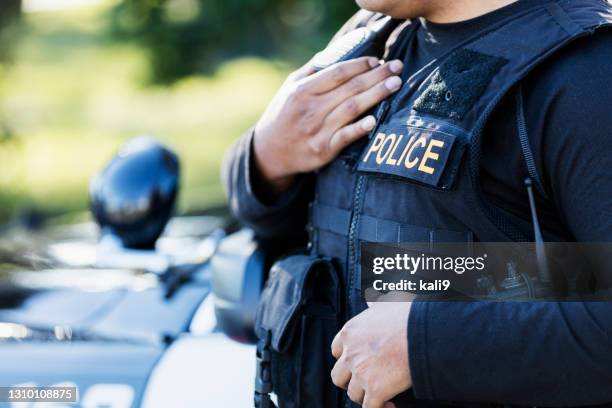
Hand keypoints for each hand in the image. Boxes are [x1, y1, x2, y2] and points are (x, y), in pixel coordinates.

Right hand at [253, 57, 402, 192]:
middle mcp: (310, 109)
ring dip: (376, 95)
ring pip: (352, 109)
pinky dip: (360, 129)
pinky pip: (345, 138)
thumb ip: (310, 71)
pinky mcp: (323, 150)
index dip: (360, 65)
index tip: (377, 60)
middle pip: (350, 88)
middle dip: (377, 76)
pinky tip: (375, 120)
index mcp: (303, 90)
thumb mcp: (289, 89)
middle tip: (398, 67)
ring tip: (395, 85)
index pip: (338, 73)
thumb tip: (335, 53)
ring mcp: (317, 130)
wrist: (269, 152)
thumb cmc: (283, 116)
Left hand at [331, 302, 412, 407]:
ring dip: (366, 396)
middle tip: (366, 381)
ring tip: (381, 394)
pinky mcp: (375, 389)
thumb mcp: (385, 304)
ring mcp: (361, 372)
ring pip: (353, 394)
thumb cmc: (408, 315)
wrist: (423, 331)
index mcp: (350, 332)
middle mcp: (351, 353)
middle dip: (351, 380)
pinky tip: (390, 405)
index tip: (357, 362)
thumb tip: (372, 301)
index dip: (347, 358)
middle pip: (339, 376)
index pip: (337, 351)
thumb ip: (374, 306)